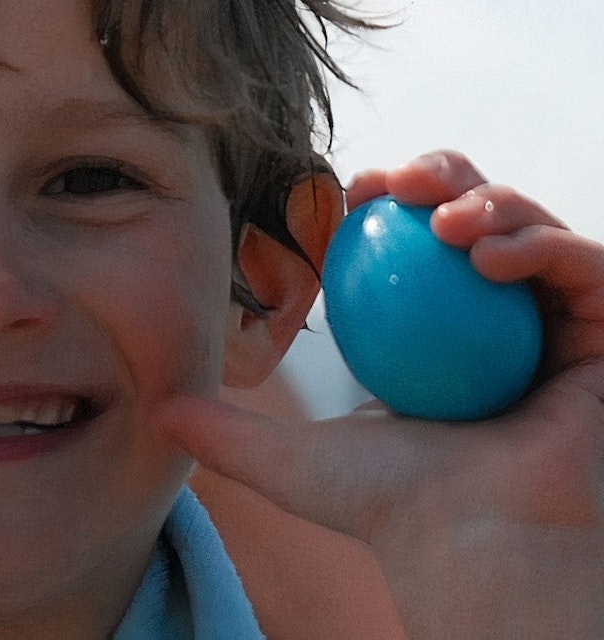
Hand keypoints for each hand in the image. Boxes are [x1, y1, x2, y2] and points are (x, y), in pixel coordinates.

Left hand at [156, 151, 603, 638]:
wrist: (473, 547)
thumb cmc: (392, 506)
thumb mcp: (292, 456)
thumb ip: (226, 431)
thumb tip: (161, 408)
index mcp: (438, 336)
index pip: (417, 245)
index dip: (391, 203)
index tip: (356, 191)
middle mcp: (499, 324)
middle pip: (478, 215)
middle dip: (443, 177)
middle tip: (400, 181)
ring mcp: (556, 327)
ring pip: (530, 227)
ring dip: (488, 201)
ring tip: (444, 224)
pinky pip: (583, 264)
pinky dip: (539, 241)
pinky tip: (486, 251)